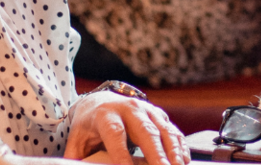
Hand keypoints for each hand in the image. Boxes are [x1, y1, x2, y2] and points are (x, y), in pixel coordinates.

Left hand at [64, 91, 187, 164]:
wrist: (101, 102)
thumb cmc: (89, 127)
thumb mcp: (78, 140)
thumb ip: (76, 156)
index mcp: (106, 114)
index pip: (115, 134)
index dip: (121, 153)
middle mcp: (129, 109)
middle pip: (145, 131)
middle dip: (156, 153)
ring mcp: (147, 110)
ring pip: (164, 130)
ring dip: (173, 151)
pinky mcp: (159, 115)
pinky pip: (173, 130)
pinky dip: (180, 146)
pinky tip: (183, 161)